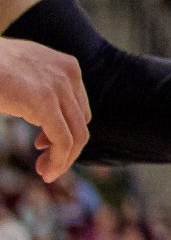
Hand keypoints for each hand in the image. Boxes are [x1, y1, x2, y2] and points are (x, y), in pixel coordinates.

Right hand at [0, 39, 89, 183]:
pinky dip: (59, 160)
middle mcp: (68, 73)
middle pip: (80, 121)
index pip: (78, 107)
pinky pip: (63, 139)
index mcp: (64, 66)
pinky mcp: (44, 101)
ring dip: (64, 159)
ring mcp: (58, 86)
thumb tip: (38, 112)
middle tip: (45, 167)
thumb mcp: (21, 76)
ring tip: (46, 172)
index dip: (64, 130)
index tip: (41, 144)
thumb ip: (35, 90)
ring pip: (77, 134)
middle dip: (66, 148)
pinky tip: (47, 171)